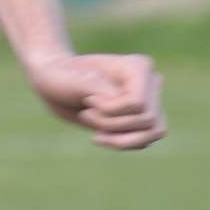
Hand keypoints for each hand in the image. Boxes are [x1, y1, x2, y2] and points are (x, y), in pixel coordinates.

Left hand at [23, 52, 165, 149]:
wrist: (55, 84)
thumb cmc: (61, 77)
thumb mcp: (71, 81)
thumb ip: (99, 89)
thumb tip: (135, 104)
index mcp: (138, 66)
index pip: (138, 103)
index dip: (110, 110)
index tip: (88, 99)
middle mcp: (150, 83)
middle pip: (146, 119)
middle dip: (112, 124)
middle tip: (86, 113)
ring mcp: (149, 102)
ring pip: (154, 132)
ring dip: (120, 139)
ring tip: (96, 133)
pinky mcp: (142, 120)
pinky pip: (145, 141)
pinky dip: (122, 143)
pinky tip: (99, 137)